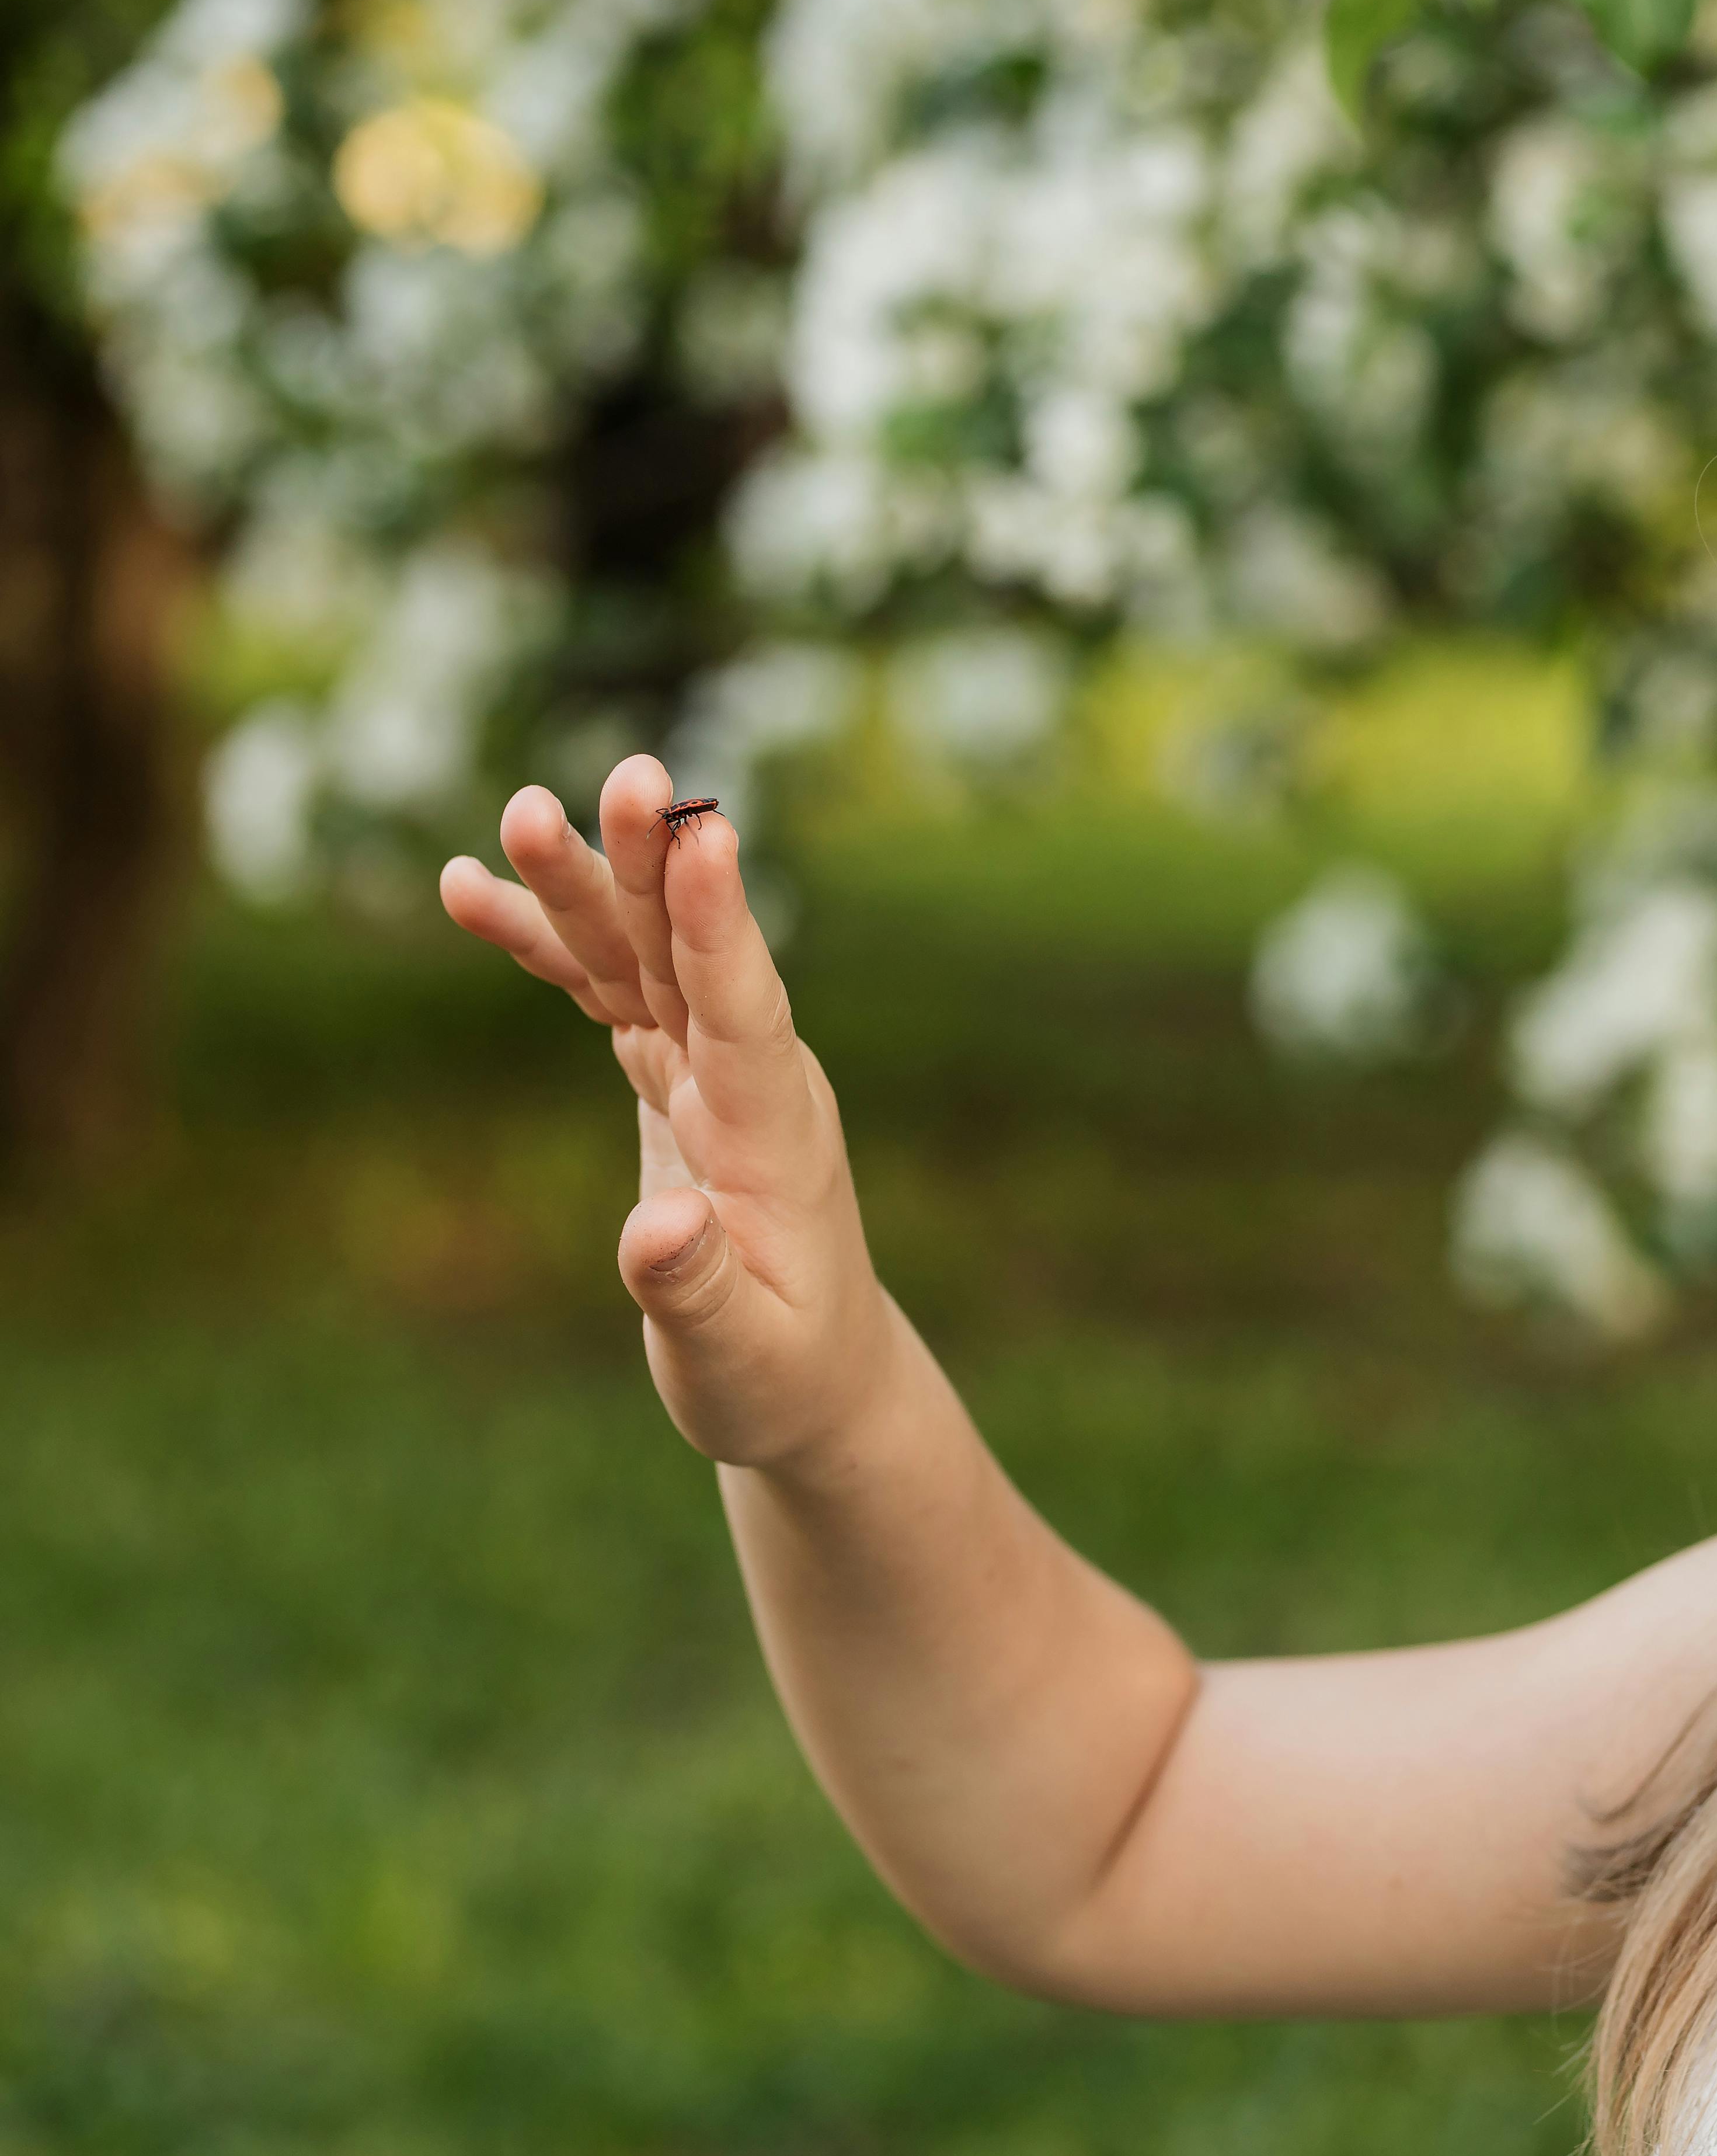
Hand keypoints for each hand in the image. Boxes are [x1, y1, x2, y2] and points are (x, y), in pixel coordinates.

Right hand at [438, 755, 897, 1470]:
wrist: (810, 1380)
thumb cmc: (780, 1378)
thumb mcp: (739, 1356)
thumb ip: (698, 1292)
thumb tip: (660, 1233)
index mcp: (777, 1135)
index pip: (750, 1013)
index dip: (724, 927)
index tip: (709, 836)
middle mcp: (750, 1082)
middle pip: (695, 954)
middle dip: (655, 867)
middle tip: (633, 775)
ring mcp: (710, 1072)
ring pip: (642, 957)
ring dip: (585, 886)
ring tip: (522, 810)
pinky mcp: (671, 1079)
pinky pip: (605, 992)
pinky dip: (545, 945)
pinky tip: (467, 889)